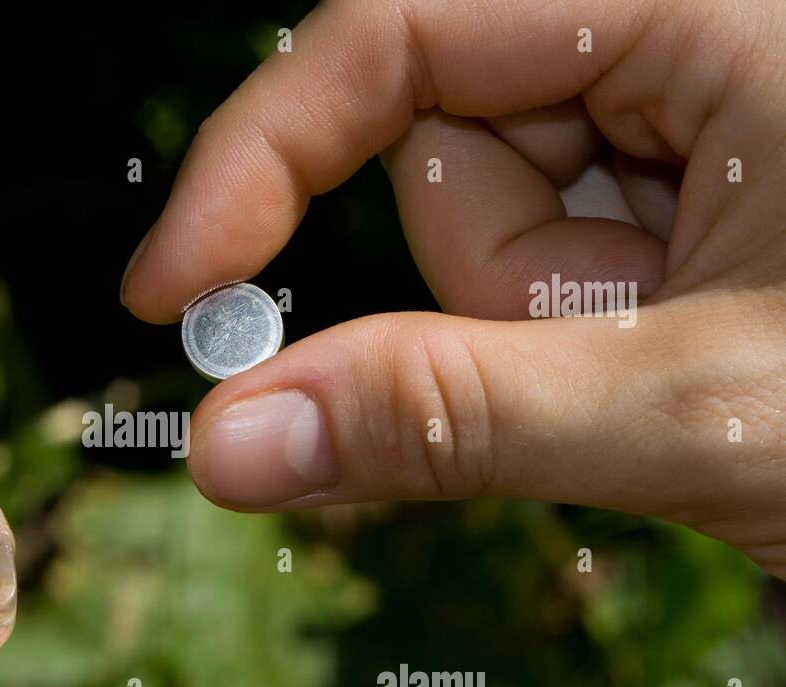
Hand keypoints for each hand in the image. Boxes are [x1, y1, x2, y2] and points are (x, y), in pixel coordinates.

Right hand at [122, 0, 785, 577]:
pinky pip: (540, 255)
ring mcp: (677, 107)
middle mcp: (681, 28)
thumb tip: (229, 446)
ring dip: (551, 314)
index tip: (177, 295)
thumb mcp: (698, 411)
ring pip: (490, 215)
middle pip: (445, 142)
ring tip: (691, 357)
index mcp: (706, 3)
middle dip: (499, 276)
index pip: (394, 31)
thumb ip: (449, 423)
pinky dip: (576, 325)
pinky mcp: (673, 185)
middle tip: (629, 351)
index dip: (262, 157)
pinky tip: (688, 350)